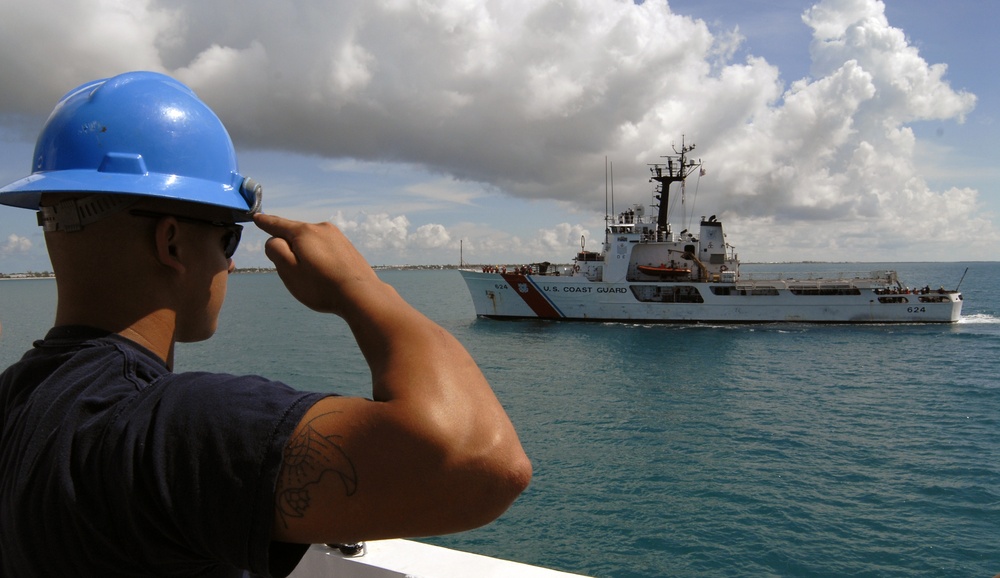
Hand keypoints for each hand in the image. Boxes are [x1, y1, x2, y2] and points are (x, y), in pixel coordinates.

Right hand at [253, 213, 382, 315]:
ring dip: (306, 255)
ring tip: (315, 279)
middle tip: (297, 274)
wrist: (361, 294)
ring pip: (311, 242)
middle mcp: (321, 228)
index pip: (278, 224)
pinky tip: (326, 275)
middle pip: (295, 234)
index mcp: (304, 232)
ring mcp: (337, 236)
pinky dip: (320, 258)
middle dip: (289, 249)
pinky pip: (325, 248)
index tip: (257, 217)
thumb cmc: (322, 286)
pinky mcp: (347, 246)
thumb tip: (274, 239)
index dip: (265, 223)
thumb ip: (276, 250)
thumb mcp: (289, 270)